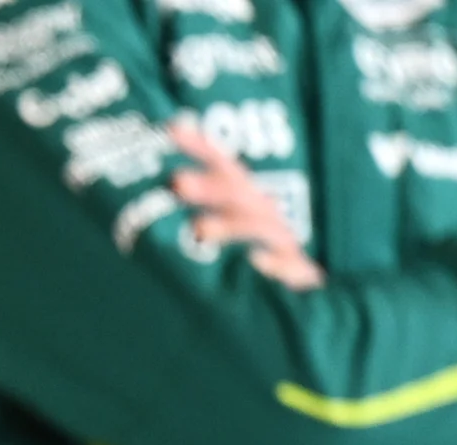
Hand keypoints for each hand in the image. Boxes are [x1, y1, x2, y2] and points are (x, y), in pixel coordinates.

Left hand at [168, 118, 322, 290]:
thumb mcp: (217, 242)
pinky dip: (275, 265)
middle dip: (209, 187)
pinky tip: (257, 263)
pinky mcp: (298, 276)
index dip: (201, 147)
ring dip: (230, 225)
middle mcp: (265, 217)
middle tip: (178, 183)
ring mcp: (282, 246)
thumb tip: (152, 201)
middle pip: (239, 195)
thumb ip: (191, 223)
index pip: (224, 168)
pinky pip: (288, 269)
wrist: (303, 303)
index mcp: (244, 204)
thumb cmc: (245, 267)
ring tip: (199, 229)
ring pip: (261, 228)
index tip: (173, 129)